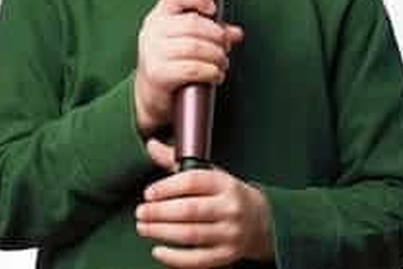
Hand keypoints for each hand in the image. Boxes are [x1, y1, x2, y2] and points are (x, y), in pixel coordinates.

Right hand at [134, 0, 243, 135]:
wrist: (150, 94)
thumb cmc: (171, 63)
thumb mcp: (188, 41)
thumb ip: (212, 33)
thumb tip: (235, 32)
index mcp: (159, 16)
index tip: (213, 9)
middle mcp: (153, 30)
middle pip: (193, 24)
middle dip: (217, 36)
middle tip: (226, 47)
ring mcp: (153, 51)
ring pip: (195, 46)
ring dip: (217, 56)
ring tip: (223, 63)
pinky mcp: (157, 73)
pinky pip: (192, 68)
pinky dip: (210, 71)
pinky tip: (216, 75)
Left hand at [136, 139, 274, 267]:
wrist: (261, 221)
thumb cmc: (227, 196)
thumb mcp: (210, 174)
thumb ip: (177, 161)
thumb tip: (150, 145)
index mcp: (226, 184)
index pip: (194, 181)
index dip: (167, 187)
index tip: (148, 193)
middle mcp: (230, 208)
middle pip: (189, 210)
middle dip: (159, 212)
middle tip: (140, 212)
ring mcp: (230, 233)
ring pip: (190, 235)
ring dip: (161, 232)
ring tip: (143, 227)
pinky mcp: (226, 255)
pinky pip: (197, 260)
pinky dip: (174, 258)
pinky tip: (157, 250)